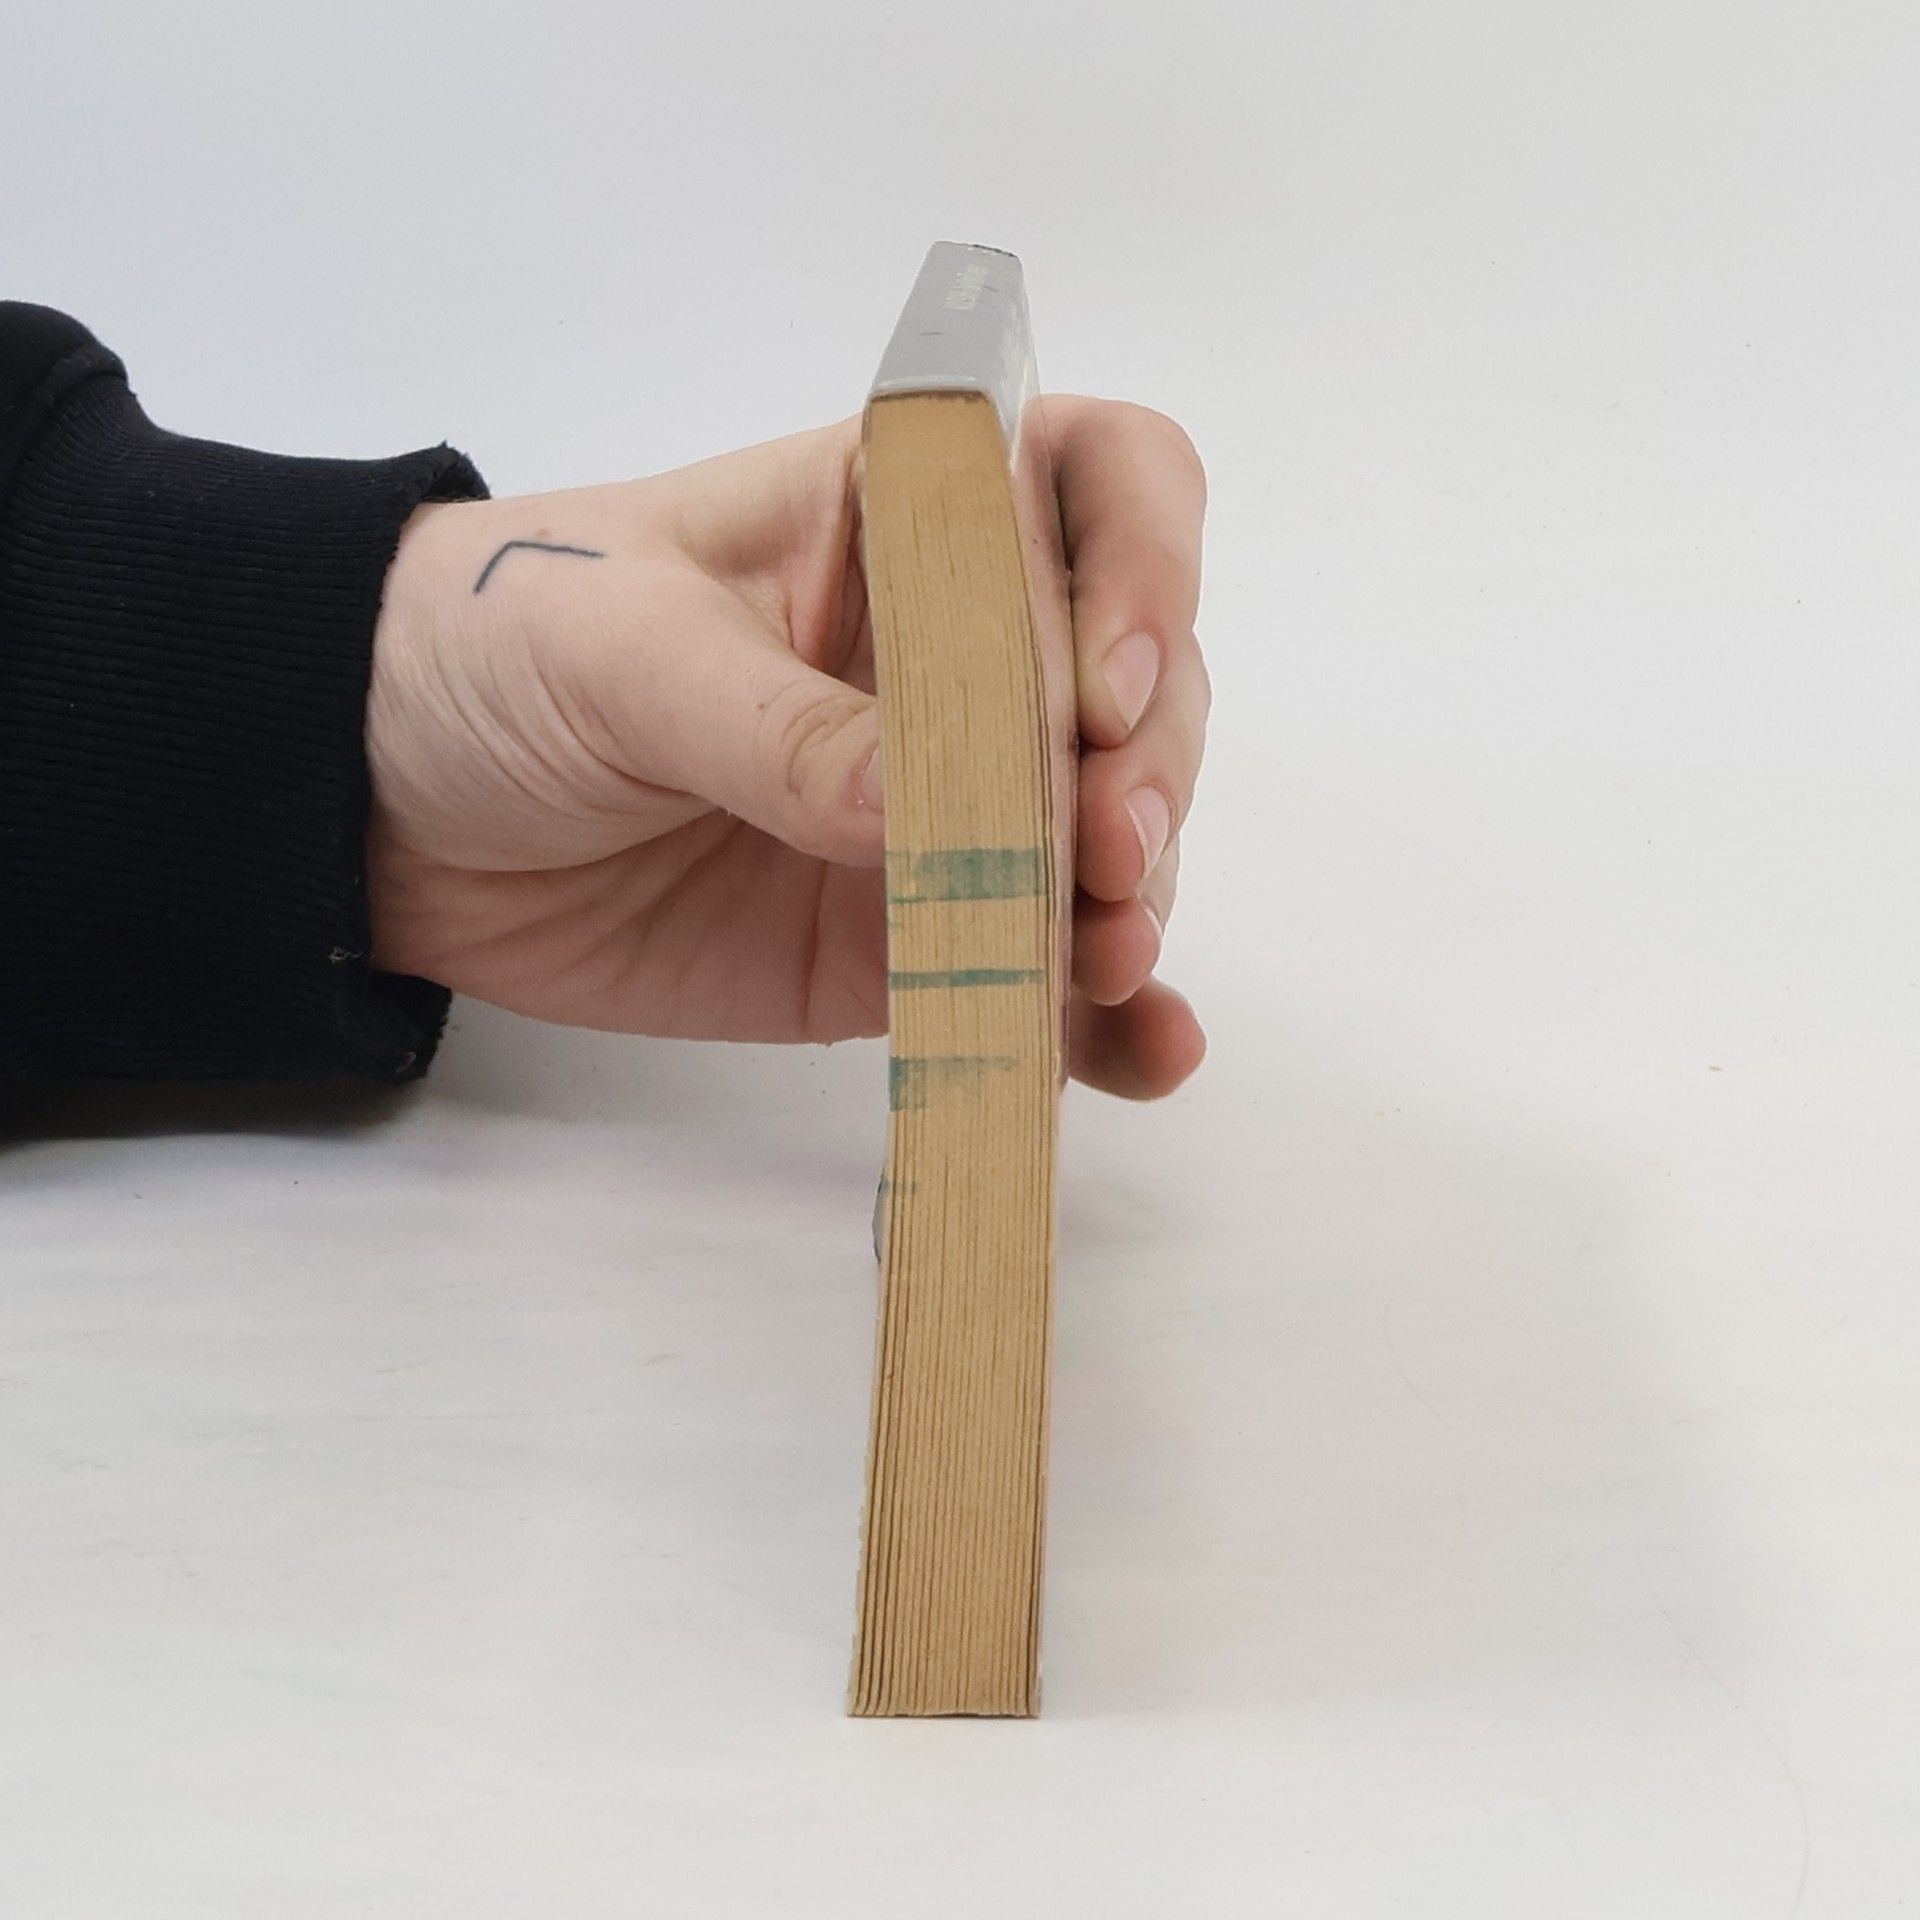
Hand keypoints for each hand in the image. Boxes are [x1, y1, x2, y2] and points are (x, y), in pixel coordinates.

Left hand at [367, 397, 1209, 1096]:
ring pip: (1105, 837)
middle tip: (1102, 853)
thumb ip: (776, 726)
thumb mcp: (619, 649)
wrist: (386, 807)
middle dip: (1147, 768)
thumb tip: (930, 814)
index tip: (1106, 685)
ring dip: (1135, 899)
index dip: (1146, 567)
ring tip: (1109, 962)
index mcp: (902, 519)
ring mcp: (944, 806)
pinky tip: (1143, 1050)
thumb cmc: (492, 645)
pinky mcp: (907, 938)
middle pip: (1138, 683)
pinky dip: (1099, 1018)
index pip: (1093, 486)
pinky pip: (1033, 974)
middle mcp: (954, 655)